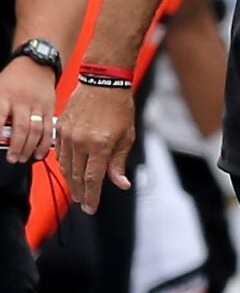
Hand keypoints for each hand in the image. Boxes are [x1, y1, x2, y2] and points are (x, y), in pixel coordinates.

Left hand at [0, 60, 56, 165]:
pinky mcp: (49, 109)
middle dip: (16, 146)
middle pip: (21, 127)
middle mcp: (22, 101)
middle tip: (12, 159)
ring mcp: (38, 105)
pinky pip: (48, 128)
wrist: (36, 64)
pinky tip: (40, 152)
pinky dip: (45, 142)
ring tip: (23, 158)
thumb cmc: (13, 78)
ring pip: (36, 130)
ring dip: (29, 147)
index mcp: (4, 96)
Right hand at [59, 83, 135, 210]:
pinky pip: (59, 153)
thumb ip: (119, 162)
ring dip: (71, 182)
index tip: (91, 208)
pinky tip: (70, 172)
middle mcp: (80, 142)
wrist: (103, 83)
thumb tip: (121, 184)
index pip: (92, 179)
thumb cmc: (119, 109)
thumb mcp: (127, 137)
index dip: (92, 196)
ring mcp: (67, 135)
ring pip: (66, 166)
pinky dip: (64, 165)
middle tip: (84, 204)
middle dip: (80, 193)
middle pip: (76, 176)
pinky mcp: (60, 129)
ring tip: (78, 192)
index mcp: (100, 145)